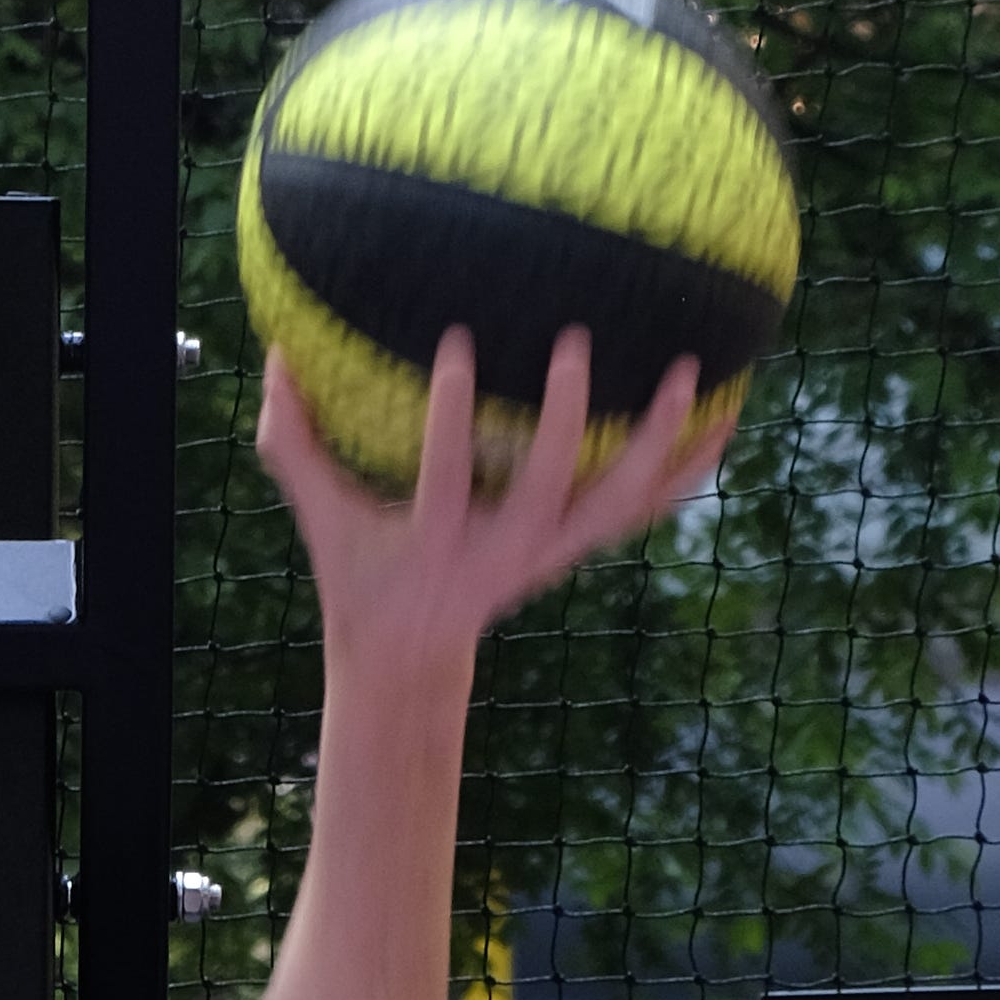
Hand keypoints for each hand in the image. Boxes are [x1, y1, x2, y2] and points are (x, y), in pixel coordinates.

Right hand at [256, 325, 723, 706]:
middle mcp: (508, 551)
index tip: (453, 343)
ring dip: (659, 439)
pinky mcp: (578, 550)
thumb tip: (271, 359)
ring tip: (689, 370)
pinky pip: (647, 510)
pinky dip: (688, 469)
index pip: (446, 477)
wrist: (413, 658)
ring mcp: (552, 553)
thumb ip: (295, 444)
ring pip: (621, 501)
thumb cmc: (361, 574)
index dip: (450, 415)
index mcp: (442, 542)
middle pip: (554, 489)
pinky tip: (727, 418)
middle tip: (575, 340)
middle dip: (569, 417)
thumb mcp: (322, 518)